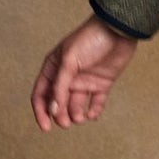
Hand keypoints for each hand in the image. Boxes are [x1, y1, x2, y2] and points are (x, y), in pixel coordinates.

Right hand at [30, 15, 138, 131]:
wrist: (118, 30)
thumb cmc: (90, 39)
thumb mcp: (70, 61)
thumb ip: (60, 86)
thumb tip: (52, 110)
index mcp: (54, 68)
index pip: (41, 93)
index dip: (41, 111)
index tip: (45, 127)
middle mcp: (67, 76)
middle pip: (58, 103)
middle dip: (60, 115)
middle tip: (66, 123)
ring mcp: (85, 80)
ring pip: (76, 105)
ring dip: (76, 114)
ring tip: (80, 118)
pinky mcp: (102, 83)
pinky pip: (96, 102)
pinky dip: (94, 110)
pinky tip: (93, 115)